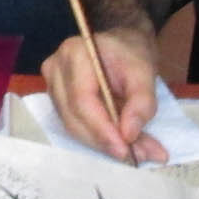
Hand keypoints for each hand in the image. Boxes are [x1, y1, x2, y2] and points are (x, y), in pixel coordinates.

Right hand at [40, 27, 167, 163]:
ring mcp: (52, 85)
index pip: (81, 99)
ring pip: (72, 126)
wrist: (122, 43)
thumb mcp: (145, 71)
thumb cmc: (132, 52)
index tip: (125, 150)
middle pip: (74, 117)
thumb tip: (129, 135)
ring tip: (135, 152)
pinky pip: (74, 125)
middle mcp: (55, 69)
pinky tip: (119, 143)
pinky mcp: (56, 99)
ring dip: (103, 144)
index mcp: (75, 53)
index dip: (101, 129)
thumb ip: (142, 102)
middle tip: (138, 156)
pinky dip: (97, 138)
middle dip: (105, 141)